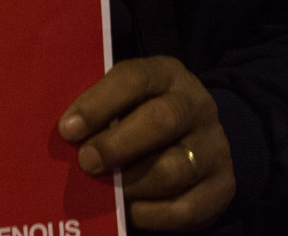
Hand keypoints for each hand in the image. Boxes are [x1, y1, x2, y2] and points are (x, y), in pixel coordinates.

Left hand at [58, 57, 234, 230]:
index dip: (99, 104)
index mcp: (167, 74)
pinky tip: (130, 210)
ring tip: (106, 190)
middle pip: (161, 121)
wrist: (195, 140)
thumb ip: (98, 111)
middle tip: (86, 162)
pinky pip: (186, 208)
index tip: (68, 129)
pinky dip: (152, 214)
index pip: (134, 79)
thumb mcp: (124, 100)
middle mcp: (196, 106)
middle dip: (117, 144)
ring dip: (132, 183)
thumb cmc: (139, 116)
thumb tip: (64, 134)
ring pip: (174, 169)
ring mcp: (214, 146)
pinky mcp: (223, 186)